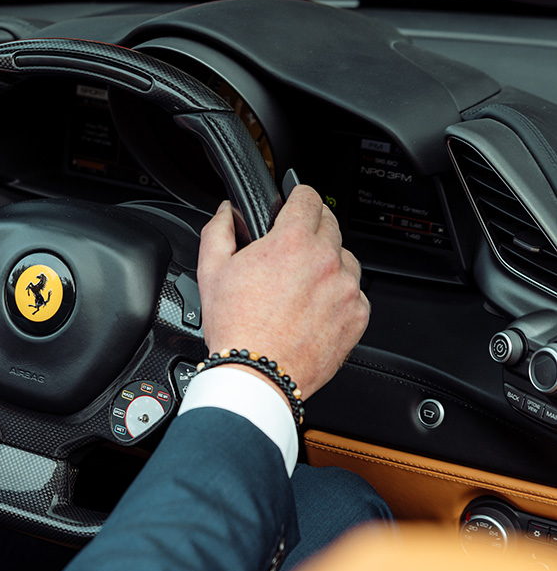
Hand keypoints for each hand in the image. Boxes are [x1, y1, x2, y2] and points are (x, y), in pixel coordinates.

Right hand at [196, 187, 369, 398]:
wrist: (258, 375)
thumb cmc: (235, 327)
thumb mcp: (211, 271)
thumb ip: (219, 230)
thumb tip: (227, 211)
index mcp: (292, 241)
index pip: (308, 197)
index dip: (298, 195)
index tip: (294, 201)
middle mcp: (327, 260)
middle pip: (330, 223)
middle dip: (311, 227)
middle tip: (291, 247)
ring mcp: (347, 289)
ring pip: (345, 258)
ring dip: (328, 261)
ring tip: (301, 283)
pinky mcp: (358, 316)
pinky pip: (355, 293)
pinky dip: (339, 295)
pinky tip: (313, 308)